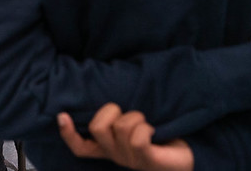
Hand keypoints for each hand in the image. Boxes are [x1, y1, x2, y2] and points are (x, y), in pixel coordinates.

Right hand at [58, 104, 193, 170]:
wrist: (189, 156)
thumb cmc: (160, 135)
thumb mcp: (134, 124)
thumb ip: (118, 115)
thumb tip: (106, 89)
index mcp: (109, 149)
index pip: (80, 148)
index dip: (68, 134)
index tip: (62, 115)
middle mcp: (115, 156)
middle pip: (97, 127)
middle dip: (112, 111)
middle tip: (129, 114)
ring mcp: (130, 161)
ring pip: (120, 128)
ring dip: (137, 118)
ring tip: (148, 124)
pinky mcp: (147, 161)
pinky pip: (137, 138)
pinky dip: (146, 128)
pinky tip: (155, 132)